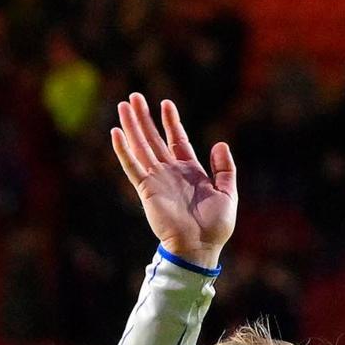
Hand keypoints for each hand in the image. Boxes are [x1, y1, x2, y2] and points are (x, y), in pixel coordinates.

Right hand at [110, 94, 236, 269]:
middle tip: (134, 97)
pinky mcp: (146, 189)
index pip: (177, 140)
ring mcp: (157, 180)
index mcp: (190, 171)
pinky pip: (132, 166)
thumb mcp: (228, 193)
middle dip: (144, 118)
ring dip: (132, 126)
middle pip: (153, 139)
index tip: (166, 104)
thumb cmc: (215, 226)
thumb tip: (220, 143)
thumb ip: (225, 168)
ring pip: (141, 147)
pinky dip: (123, 150)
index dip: (171, 122)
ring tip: (124, 105)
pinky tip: (116, 133)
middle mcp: (170, 172)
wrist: (199, 247)